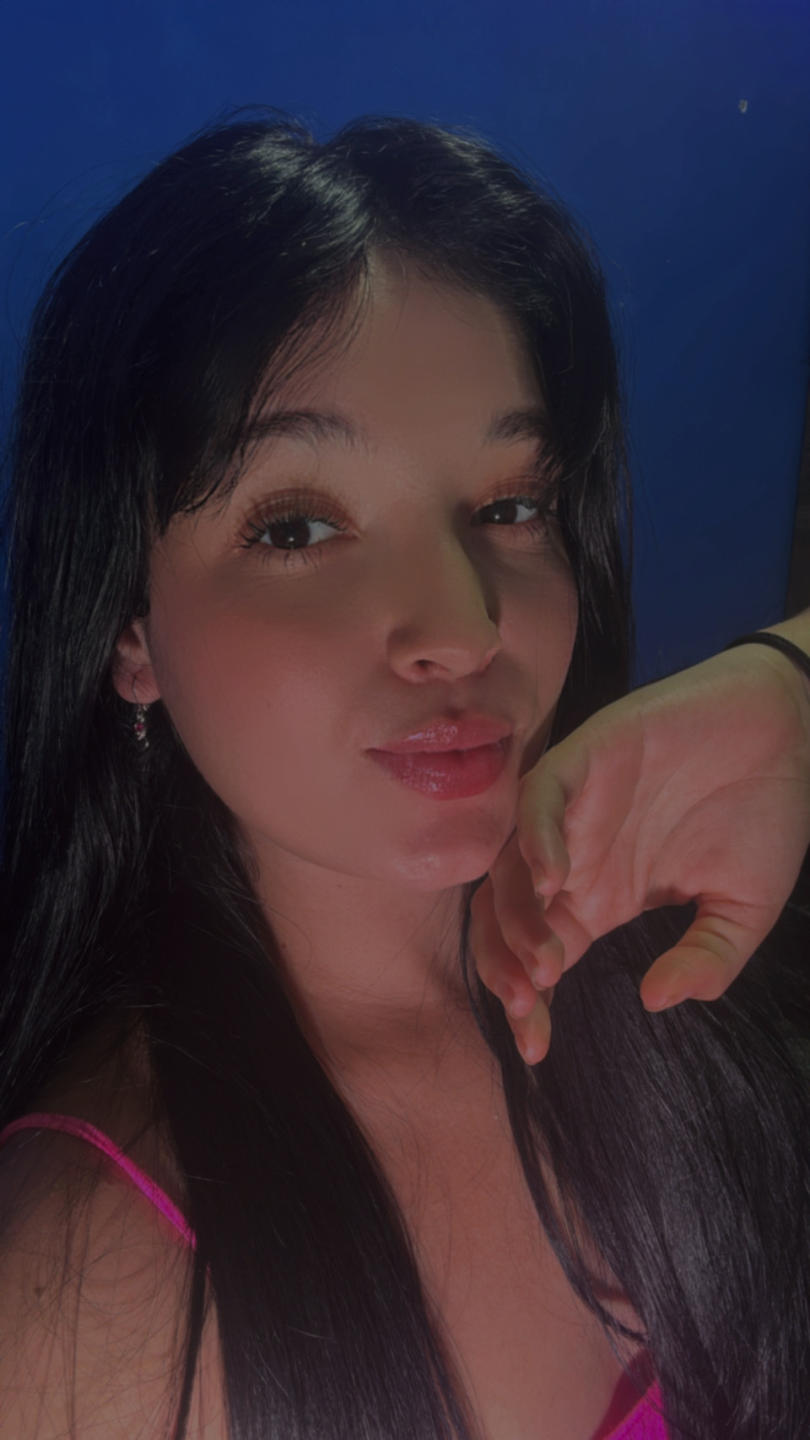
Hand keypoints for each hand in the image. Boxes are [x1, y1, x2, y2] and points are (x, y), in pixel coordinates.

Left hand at [470, 644, 809, 1063]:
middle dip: (503, 964)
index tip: (536, 1050)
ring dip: (515, 915)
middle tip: (530, 1002)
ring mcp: (573, 809)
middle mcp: (574, 857)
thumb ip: (708, 957)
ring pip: (508, 865)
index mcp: (601, 896)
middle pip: (505, 916)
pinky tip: (555, 879)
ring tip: (546, 960)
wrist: (789, 729)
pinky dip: (536, 838)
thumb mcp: (744, 908)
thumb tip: (655, 1000)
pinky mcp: (583, 758)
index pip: (539, 956)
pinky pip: (537, 800)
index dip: (528, 1003)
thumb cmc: (764, 813)